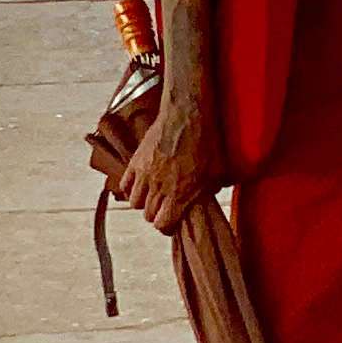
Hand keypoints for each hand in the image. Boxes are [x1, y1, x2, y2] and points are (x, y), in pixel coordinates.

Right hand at [118, 95, 218, 232]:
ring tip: (153, 195)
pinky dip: (131, 189)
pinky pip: (125, 185)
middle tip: (164, 207)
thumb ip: (209, 191)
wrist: (187, 116)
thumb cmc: (206, 142)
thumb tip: (207, 202)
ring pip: (135, 203)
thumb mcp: (217, 171)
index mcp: (180, 194)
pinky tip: (141, 185)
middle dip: (157, 214)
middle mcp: (159, 188)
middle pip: (148, 215)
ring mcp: (145, 175)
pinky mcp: (135, 163)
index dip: (167, 226)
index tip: (171, 222)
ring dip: (144, 202)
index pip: (163, 224)